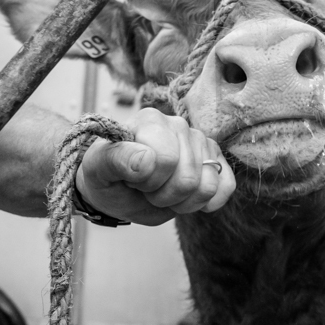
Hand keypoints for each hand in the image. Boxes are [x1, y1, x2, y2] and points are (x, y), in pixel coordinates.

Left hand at [76, 108, 234, 224]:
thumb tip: (147, 159)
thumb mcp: (98, 170)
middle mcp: (178, 126)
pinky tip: (186, 200)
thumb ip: (116, 159)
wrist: (117, 192)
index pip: (166, 159)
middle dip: (163, 195)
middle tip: (145, 189)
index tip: (132, 180)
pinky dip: (207, 202)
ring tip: (162, 193)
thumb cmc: (106, 177)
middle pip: (188, 177)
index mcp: (150, 121)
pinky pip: (226, 186)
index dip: (148, 181)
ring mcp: (199, 143)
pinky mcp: (213, 161)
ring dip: (182, 201)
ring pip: (208, 185)